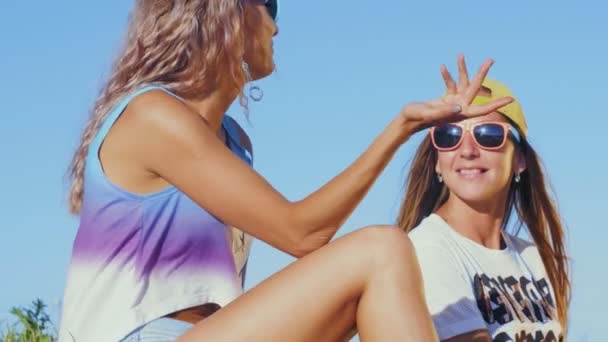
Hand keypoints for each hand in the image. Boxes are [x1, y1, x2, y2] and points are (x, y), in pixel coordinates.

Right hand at [398, 55, 513, 133]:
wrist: (407, 121)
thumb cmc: (415, 119)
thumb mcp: (428, 114)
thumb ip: (443, 112)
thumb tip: (458, 107)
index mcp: (457, 114)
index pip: (481, 110)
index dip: (496, 104)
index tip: (510, 99)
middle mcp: (458, 108)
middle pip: (474, 89)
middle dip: (481, 74)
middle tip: (490, 59)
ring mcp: (452, 103)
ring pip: (463, 83)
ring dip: (463, 69)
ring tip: (461, 55)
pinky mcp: (445, 99)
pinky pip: (450, 84)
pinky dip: (447, 76)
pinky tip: (443, 66)